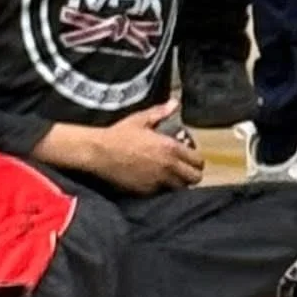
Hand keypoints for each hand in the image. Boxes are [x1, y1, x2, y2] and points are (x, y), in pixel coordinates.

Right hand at [87, 100, 203, 194]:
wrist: (99, 153)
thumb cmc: (120, 134)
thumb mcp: (142, 119)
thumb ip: (161, 112)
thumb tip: (175, 103)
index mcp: (170, 148)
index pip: (197, 161)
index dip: (196, 160)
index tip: (190, 157)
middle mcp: (167, 167)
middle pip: (194, 178)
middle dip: (193, 173)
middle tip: (185, 169)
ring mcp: (156, 182)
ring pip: (180, 188)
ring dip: (179, 183)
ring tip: (172, 175)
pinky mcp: (145, 192)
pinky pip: (162, 193)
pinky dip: (163, 189)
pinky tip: (157, 180)